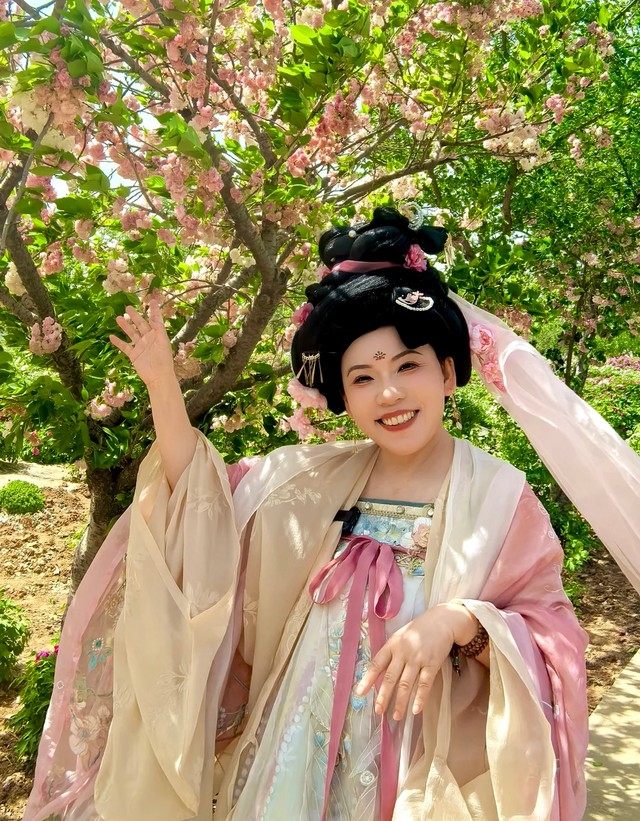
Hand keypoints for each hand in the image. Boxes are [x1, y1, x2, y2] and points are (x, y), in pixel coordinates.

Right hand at [109, 301, 174, 387]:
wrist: (158, 377)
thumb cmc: (164, 359)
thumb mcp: (162, 342)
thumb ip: (158, 328)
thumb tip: (154, 316)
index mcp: (157, 335)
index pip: (155, 320)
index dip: (154, 311)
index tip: (152, 301)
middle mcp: (148, 339)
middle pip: (141, 324)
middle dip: (135, 316)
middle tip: (128, 307)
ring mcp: (140, 346)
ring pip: (131, 333)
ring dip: (125, 326)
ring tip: (118, 318)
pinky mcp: (134, 355)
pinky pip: (125, 347)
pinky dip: (118, 342)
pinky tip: (111, 337)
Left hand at [355, 603, 477, 720]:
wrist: (442, 620)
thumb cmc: (419, 630)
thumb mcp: (401, 636)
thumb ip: (391, 652)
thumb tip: (380, 674)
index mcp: (392, 645)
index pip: (376, 664)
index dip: (367, 679)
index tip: (360, 693)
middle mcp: (403, 652)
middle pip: (390, 677)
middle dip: (383, 696)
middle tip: (378, 711)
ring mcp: (418, 658)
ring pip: (406, 684)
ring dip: (400, 702)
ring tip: (396, 716)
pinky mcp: (432, 663)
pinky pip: (424, 684)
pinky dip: (420, 698)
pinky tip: (416, 710)